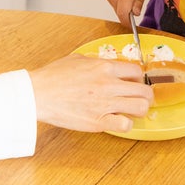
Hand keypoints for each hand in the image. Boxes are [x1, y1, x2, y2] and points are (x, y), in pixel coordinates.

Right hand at [29, 54, 152, 132]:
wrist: (38, 93)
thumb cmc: (53, 76)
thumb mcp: (76, 59)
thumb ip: (94, 61)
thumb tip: (103, 65)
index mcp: (104, 67)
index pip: (137, 71)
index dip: (139, 78)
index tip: (135, 83)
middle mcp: (109, 84)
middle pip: (145, 91)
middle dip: (145, 95)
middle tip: (138, 98)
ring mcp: (105, 104)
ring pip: (141, 108)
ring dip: (138, 110)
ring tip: (129, 110)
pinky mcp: (98, 121)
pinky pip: (125, 125)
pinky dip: (124, 124)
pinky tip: (116, 121)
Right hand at [103, 0, 148, 22]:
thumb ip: (138, 3)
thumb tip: (135, 14)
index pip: (123, 16)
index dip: (128, 23)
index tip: (132, 26)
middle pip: (119, 13)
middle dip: (127, 14)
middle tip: (135, 8)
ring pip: (116, 8)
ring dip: (123, 7)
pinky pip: (113, 2)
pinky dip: (118, 1)